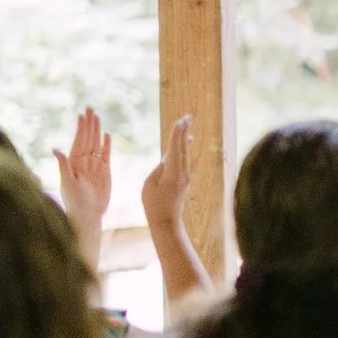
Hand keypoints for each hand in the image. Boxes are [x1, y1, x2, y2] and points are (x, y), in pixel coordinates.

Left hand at [53, 107, 111, 264]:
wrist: (87, 215)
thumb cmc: (74, 202)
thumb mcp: (67, 183)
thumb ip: (64, 166)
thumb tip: (56, 149)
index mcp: (74, 163)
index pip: (79, 141)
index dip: (81, 128)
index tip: (82, 115)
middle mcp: (84, 162)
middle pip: (88, 139)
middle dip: (89, 124)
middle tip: (90, 109)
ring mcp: (95, 166)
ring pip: (96, 144)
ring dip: (96, 131)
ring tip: (97, 117)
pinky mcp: (105, 172)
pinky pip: (106, 155)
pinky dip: (106, 145)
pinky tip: (106, 135)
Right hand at [140, 115, 194, 229]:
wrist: (166, 221)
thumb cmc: (153, 204)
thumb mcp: (149, 185)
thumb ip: (159, 169)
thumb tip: (167, 158)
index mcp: (173, 173)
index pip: (175, 148)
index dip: (177, 134)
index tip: (180, 121)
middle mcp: (182, 172)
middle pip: (183, 147)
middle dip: (184, 131)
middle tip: (188, 116)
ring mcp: (185, 176)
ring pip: (185, 152)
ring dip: (184, 137)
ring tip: (187, 124)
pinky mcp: (184, 179)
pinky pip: (184, 159)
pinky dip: (183, 147)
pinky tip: (187, 141)